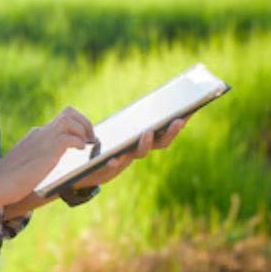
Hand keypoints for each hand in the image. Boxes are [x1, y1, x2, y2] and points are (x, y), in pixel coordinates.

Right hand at [0, 106, 97, 205]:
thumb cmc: (10, 179)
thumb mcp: (26, 162)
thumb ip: (36, 157)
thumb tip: (44, 162)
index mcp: (37, 135)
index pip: (61, 120)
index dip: (76, 126)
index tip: (83, 138)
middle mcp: (41, 132)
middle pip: (69, 112)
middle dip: (85, 122)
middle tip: (91, 138)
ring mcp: (44, 139)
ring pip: (71, 120)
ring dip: (85, 130)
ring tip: (89, 144)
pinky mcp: (48, 150)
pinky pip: (71, 138)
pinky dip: (78, 142)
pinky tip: (79, 151)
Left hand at [67, 114, 191, 193]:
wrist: (81, 171)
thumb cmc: (102, 148)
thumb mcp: (116, 131)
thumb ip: (129, 120)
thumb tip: (146, 100)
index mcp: (140, 143)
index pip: (165, 134)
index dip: (177, 125)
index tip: (189, 111)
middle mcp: (135, 153)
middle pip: (159, 144)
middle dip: (170, 132)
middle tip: (178, 120)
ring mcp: (123, 162)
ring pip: (138, 154)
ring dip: (145, 143)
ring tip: (148, 132)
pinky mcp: (105, 171)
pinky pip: (111, 167)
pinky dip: (113, 163)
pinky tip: (113, 158)